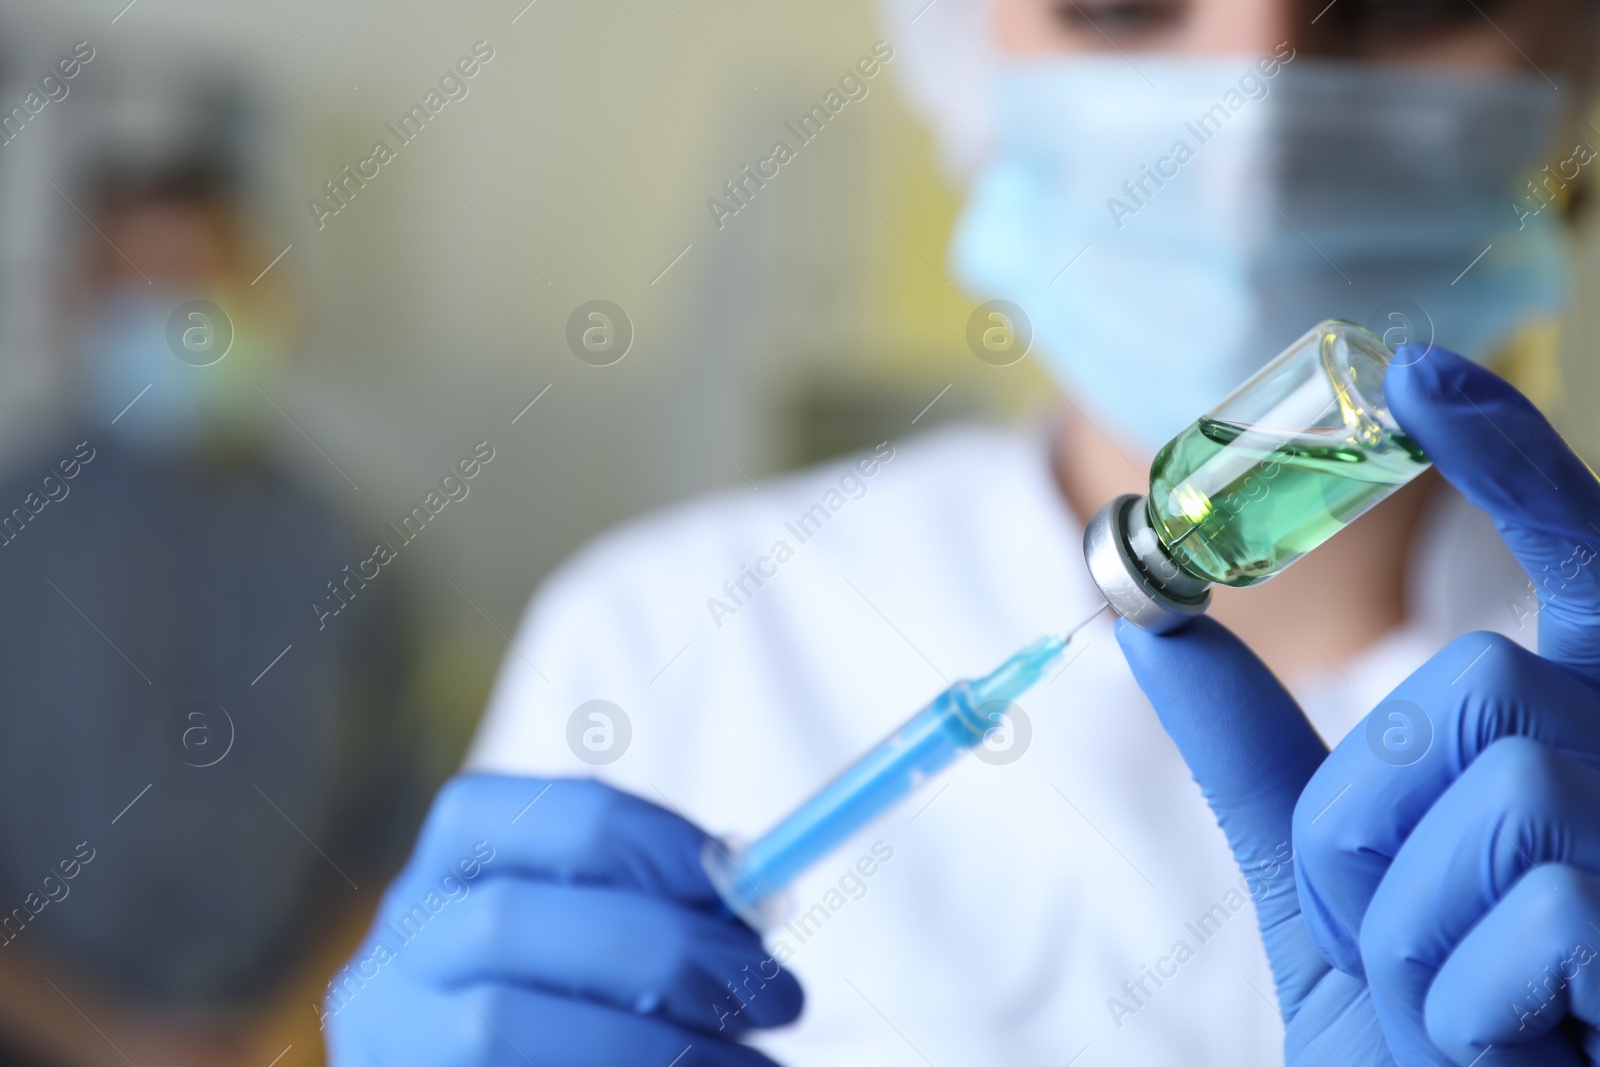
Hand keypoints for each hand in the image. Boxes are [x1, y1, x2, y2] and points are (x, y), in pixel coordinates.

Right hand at [324, 775, 801, 1065]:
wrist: (512, 1065)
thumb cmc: (579, 1003)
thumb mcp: (606, 933)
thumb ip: (658, 906)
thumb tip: (750, 897)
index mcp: (452, 868)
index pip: (537, 815)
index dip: (645, 838)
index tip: (738, 879)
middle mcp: (398, 947)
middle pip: (510, 922)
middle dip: (661, 953)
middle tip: (780, 996)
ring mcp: (389, 1039)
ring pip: (497, 1028)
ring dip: (649, 1046)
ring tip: (751, 1066)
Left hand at [1119, 346, 1599, 1064]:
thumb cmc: (1416, 1031)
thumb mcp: (1316, 877)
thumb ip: (1247, 741)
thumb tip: (1146, 612)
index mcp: (1571, 730)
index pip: (1569, 556)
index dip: (1507, 457)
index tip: (1414, 365)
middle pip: (1466, 687)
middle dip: (1376, 821)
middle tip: (1409, 931)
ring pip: (1494, 792)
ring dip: (1419, 927)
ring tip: (1470, 1003)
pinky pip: (1540, 918)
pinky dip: (1475, 1002)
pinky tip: (1527, 1048)